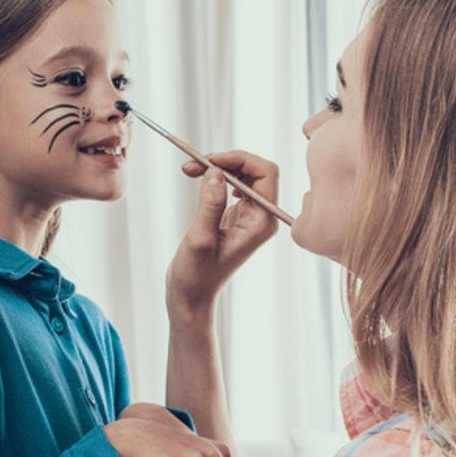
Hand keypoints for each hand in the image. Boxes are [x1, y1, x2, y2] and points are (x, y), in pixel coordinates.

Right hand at [167, 151, 279, 318]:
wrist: (191, 297)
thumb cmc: (196, 277)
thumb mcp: (200, 239)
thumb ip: (210, 205)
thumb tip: (215, 172)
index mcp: (262, 223)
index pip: (266, 173)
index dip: (240, 160)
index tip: (210, 161)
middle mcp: (261, 217)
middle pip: (255, 170)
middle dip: (225, 161)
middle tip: (192, 164)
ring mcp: (249, 216)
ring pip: (242, 175)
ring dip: (217, 166)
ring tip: (189, 169)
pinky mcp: (235, 216)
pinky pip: (231, 185)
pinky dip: (214, 177)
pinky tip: (197, 179)